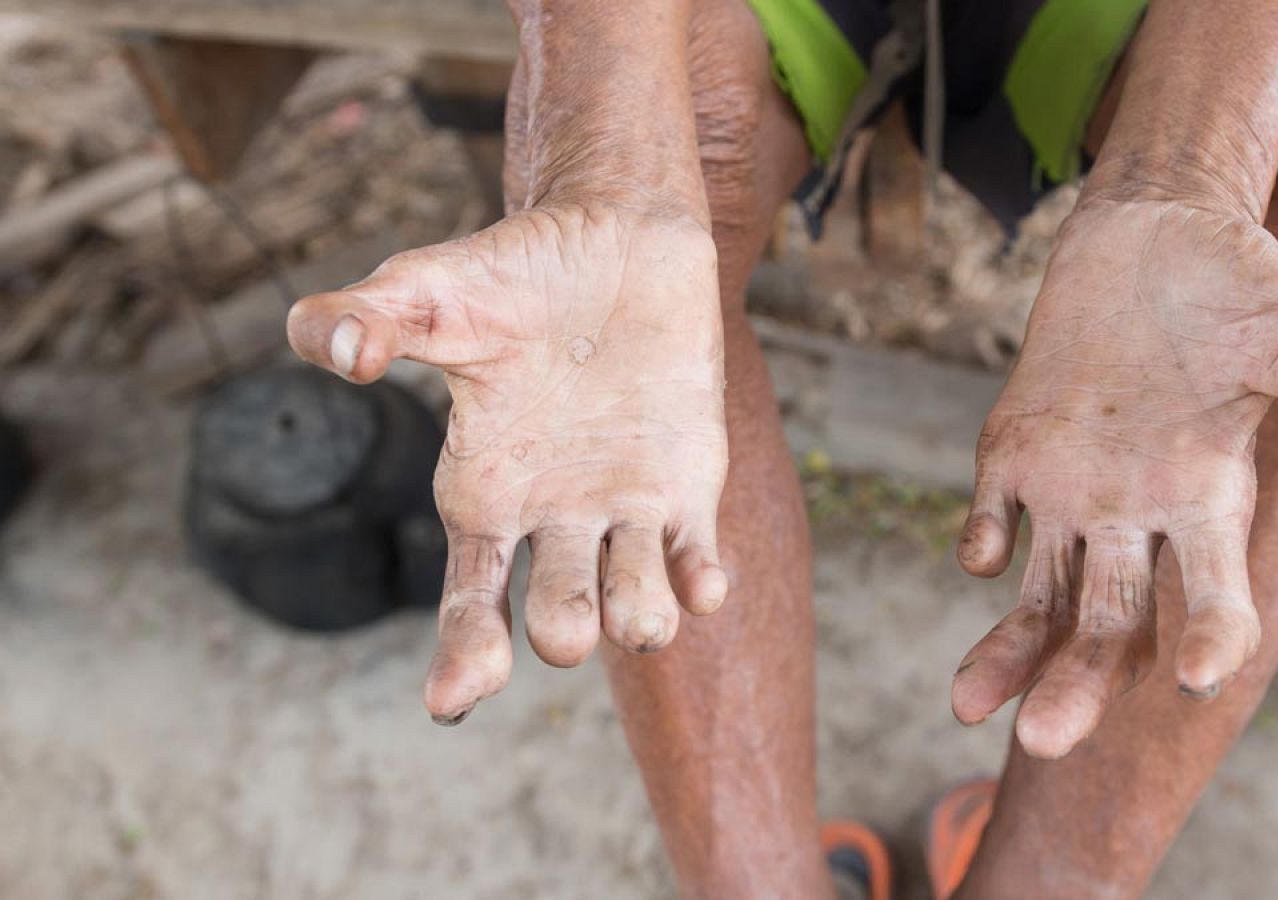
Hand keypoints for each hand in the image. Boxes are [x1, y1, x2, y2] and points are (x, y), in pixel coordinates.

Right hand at [288, 206, 728, 723]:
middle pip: (554, 617)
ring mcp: (623, 507)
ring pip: (633, 601)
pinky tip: (704, 586)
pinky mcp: (688, 484)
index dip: (461, 654)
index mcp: (483, 494)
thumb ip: (366, 318)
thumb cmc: (513, 271)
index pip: (469, 599)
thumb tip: (331, 349)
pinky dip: (701, 582)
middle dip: (561, 631)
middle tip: (565, 626)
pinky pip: (696, 558)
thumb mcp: (427, 288)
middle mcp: (552, 518)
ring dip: (639, 620)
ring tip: (642, 621)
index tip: (454, 700)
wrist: (616, 233)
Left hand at [951, 199, 1277, 757]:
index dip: (1211, 635)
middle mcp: (1139, 515)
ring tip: (969, 709)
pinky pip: (990, 517)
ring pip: (1041, 596)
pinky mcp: (1015, 452)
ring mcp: (1072, 490)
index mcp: (1211, 501)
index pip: (1213, 595)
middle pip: (1110, 626)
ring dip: (1011, 654)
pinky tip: (981, 550)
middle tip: (1045, 744)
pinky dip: (980, 538)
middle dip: (1080, 685)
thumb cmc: (1245, 283)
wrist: (1153, 233)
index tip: (1199, 675)